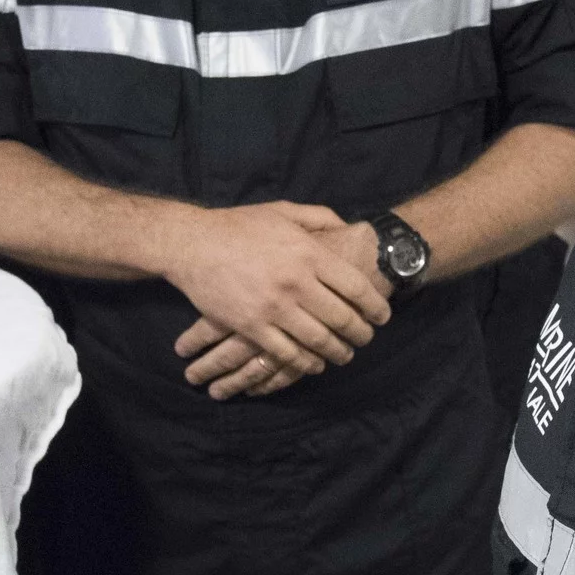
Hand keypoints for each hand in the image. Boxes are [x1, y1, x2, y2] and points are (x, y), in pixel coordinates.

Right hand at [167, 205, 388, 398]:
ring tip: (345, 355)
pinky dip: (305, 362)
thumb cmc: (239, 225)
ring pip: (318, 340)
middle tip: (367, 339)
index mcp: (308, 253)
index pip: (355, 287)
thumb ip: (319, 217)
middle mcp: (296, 282)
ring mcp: (274, 307)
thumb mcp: (283, 211)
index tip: (382, 316)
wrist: (192, 243)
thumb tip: (348, 226)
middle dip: (361, 333)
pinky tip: (313, 364)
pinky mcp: (251, 326)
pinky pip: (287, 353)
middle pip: (342, 318)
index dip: (375, 306)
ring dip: (338, 352)